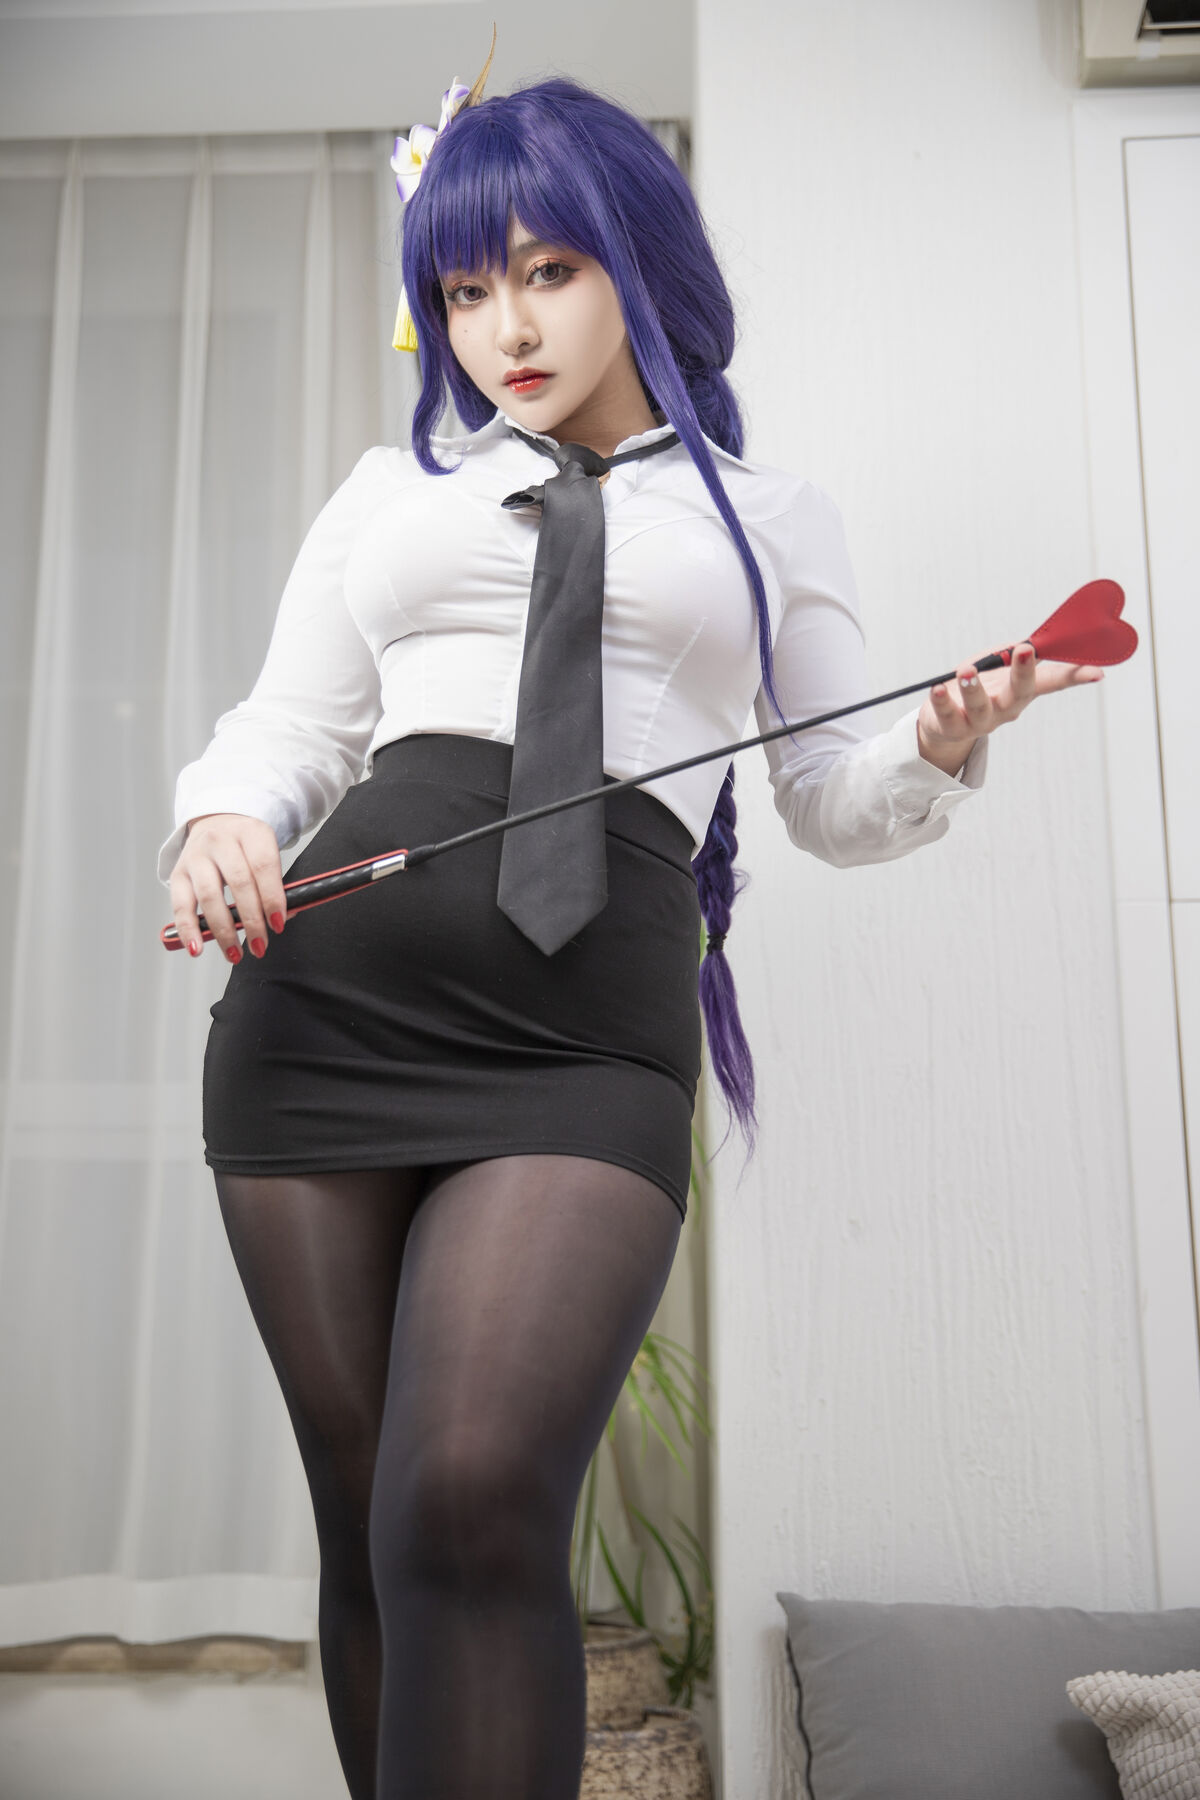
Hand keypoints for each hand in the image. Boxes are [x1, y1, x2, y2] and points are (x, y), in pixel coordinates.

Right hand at [169, 813, 287, 962]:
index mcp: (251, 832)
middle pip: (238, 882)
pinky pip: (180, 905)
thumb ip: (275, 884)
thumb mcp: (266, 852)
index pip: (264, 865)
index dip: (273, 897)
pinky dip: (188, 929)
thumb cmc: (246, 845)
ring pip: (209, 896)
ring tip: (234, 953)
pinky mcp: (178, 872)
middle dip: (251, 920)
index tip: (278, 923)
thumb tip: (282, 918)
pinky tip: (197, 947)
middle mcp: (221, 841)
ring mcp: (196, 856)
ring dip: (223, 930)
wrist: (216, 822)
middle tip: (260, 944)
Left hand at [916, 642, 1104, 777]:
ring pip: (980, 707)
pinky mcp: (952, 726)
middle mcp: (1005, 708)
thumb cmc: (980, 687)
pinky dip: (941, 702)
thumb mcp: (1002, 666)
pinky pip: (946, 715)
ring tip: (966, 672)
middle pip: (1019, 692)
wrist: (946, 723)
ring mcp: (979, 720)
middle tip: (1025, 650)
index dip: (1076, 676)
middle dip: (1023, 672)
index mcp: (1022, 691)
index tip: (1096, 672)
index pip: (1054, 681)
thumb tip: (1040, 640)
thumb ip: (1020, 654)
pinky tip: (937, 690)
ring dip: (974, 688)